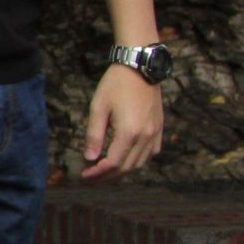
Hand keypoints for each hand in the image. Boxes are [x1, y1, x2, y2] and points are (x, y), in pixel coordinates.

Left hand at [81, 64, 163, 182]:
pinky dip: (138, 160)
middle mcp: (145, 136)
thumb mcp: (98, 107)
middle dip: (107, 176)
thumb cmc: (116, 84)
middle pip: (126, 167)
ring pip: (140, 163)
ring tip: (106, 170)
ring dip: (123, 170)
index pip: (112, 163)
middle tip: (92, 176)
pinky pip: (151, 153)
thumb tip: (89, 158)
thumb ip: (94, 135)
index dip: (97, 173)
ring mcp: (155, 132)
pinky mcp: (159, 127)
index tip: (84, 174)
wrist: (141, 66)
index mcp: (129, 132)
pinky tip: (127, 158)